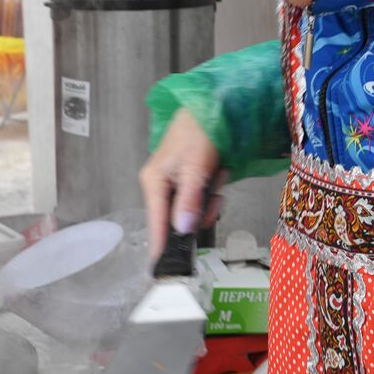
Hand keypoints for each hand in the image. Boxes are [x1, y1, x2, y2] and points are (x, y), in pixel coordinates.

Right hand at [139, 108, 224, 256]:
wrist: (214, 104)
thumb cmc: (198, 130)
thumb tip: (182, 230)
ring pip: (194, 210)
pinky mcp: (191, 180)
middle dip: (201, 211)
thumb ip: (189, 200)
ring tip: (218, 174)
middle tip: (214, 194)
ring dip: (211, 198)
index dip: (161, 245)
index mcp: (153, 181)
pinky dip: (214, 190)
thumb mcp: (195, 167)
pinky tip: (219, 172)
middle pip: (178, 218)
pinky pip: (202, 198)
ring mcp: (176, 183)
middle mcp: (161, 185)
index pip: (156, 222)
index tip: (162, 269)